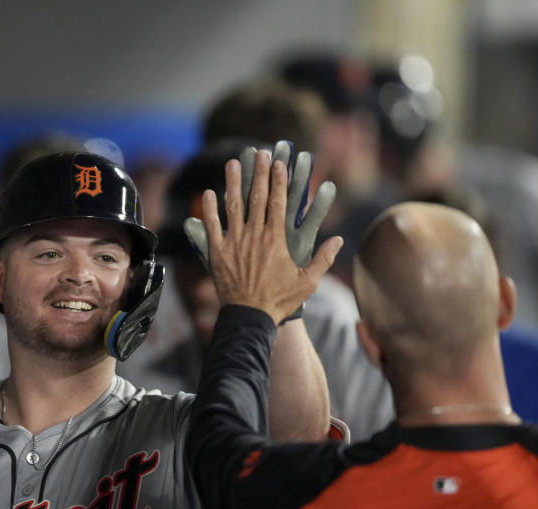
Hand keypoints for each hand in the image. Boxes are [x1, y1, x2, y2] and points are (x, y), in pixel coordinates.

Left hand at [200, 150, 342, 323]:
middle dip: (259, 173)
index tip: (279, 163)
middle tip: (259, 152)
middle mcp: (255, 236)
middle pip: (257, 198)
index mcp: (276, 240)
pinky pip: (212, 227)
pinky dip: (209, 210)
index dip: (279, 181)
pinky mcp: (217, 253)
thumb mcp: (307, 282)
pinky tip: (208, 193)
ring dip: (233, 183)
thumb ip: (323, 259)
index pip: (279, 203)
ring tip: (233, 162)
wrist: (250, 317)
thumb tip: (339, 240)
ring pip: (233, 206)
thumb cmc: (280, 301)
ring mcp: (234, 243)